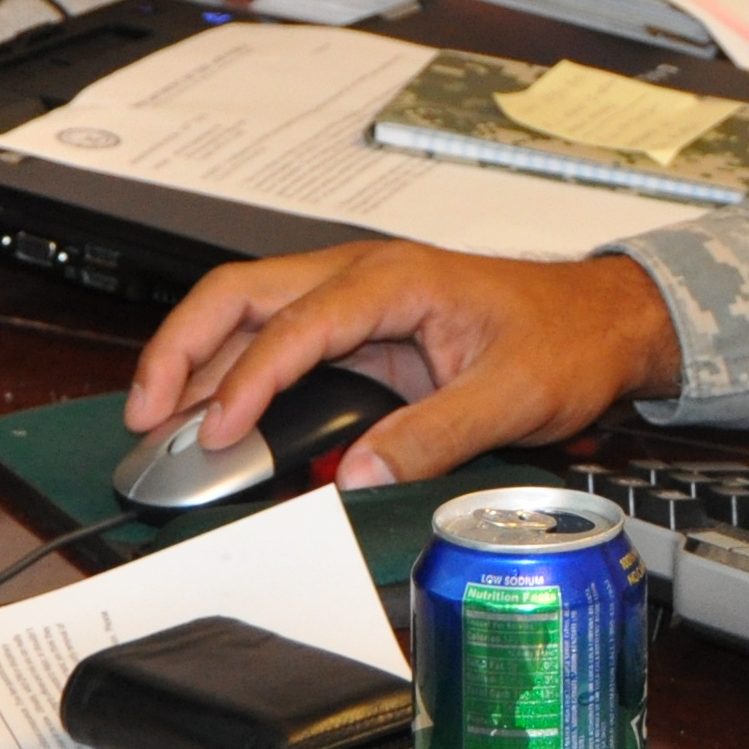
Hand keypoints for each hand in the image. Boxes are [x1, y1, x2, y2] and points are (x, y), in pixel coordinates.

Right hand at [122, 242, 688, 488]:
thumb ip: (432, 436)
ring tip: (155, 419)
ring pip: (246, 310)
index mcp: (394, 279)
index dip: (248, 380)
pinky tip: (210, 412)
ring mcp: (354, 298)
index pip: (296, 323)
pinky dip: (231, 371)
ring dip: (195, 358)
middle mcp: (363, 276)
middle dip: (181, 347)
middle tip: (146, 413)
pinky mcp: (357, 327)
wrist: (602, 321)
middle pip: (241, 293)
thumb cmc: (565, 339)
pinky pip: (274, 338)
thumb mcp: (511, 395)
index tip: (217, 432)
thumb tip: (357, 473)